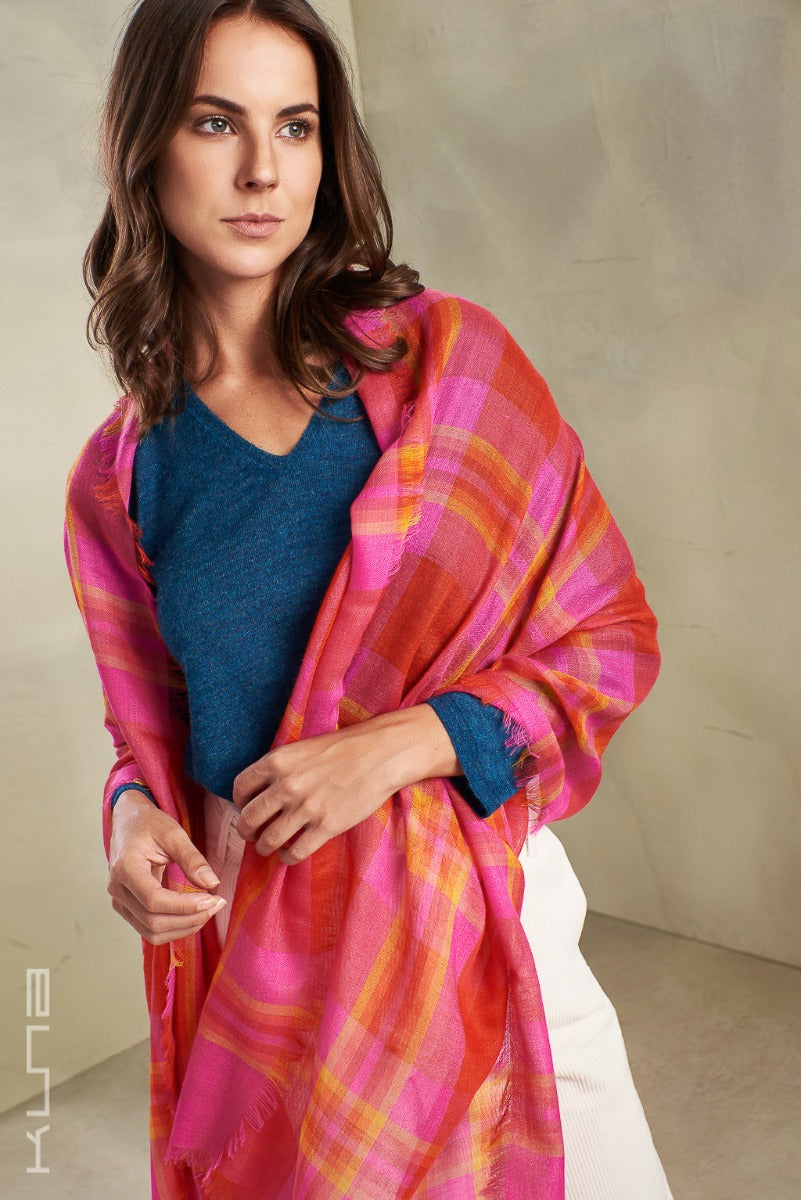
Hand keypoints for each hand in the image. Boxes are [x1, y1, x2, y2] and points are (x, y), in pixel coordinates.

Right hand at [107, 788, 226, 943]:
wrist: (129, 822)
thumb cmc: (149, 824)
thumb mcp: (173, 834)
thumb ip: (192, 859)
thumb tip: (212, 884)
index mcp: (125, 868)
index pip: (154, 900)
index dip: (185, 906)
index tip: (212, 900)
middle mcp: (117, 889)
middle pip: (153, 921)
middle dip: (189, 919)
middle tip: (217, 905)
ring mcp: (119, 901)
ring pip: (152, 932)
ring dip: (184, 927)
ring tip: (208, 911)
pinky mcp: (127, 908)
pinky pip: (149, 929)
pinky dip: (174, 928)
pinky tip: (194, 915)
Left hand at [232, 705, 461, 865]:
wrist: (381, 754)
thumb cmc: (343, 748)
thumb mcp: (303, 748)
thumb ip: (280, 767)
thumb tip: (261, 790)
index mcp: (278, 761)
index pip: (241, 788)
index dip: (239, 802)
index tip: (245, 808)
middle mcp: (287, 785)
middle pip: (249, 819)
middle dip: (245, 831)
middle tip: (250, 834)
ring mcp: (306, 808)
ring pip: (268, 840)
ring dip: (264, 847)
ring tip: (268, 847)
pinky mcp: (326, 826)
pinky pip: (295, 852)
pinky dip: (287, 858)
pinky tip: (289, 854)